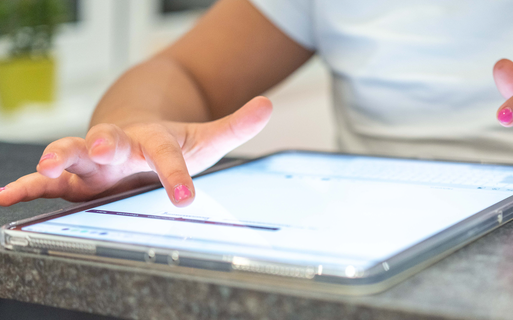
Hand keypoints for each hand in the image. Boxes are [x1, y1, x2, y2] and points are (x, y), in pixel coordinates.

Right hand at [0, 96, 271, 206]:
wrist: (133, 132)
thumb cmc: (169, 142)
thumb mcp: (205, 139)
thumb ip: (236, 126)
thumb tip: (268, 104)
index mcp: (154, 141)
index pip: (167, 155)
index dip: (176, 173)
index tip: (184, 195)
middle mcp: (120, 147)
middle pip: (111, 143)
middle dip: (105, 144)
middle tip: (103, 147)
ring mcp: (94, 161)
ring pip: (73, 155)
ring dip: (59, 157)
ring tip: (47, 165)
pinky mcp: (74, 176)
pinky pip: (47, 181)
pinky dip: (26, 186)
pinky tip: (4, 198)